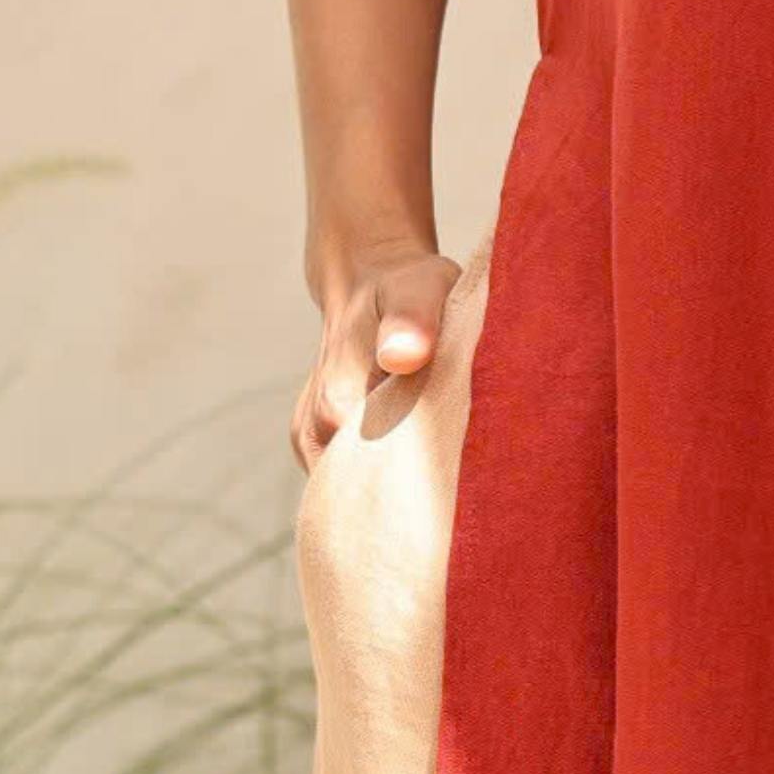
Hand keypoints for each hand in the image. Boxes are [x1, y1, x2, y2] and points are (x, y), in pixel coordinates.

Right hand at [291, 246, 459, 474]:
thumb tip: (402, 356)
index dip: (421, 488)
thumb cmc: (403, 287)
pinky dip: (389, 475)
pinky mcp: (322, 445)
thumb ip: (412, 321)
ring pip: (362, 490)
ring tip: (440, 463)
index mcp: (337, 406)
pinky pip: (356, 479)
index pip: (377, 482)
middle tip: (459, 476)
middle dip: (413, 495)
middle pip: (370, 493)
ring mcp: (315, 442)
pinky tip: (419, 454)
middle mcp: (317, 432)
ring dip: (400, 485)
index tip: (458, 481)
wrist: (371, 278)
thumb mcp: (418, 290)